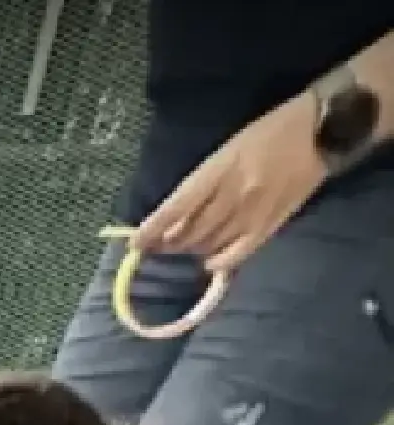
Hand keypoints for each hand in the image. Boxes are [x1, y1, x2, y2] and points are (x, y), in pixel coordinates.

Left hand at [134, 97, 323, 271]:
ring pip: (208, 245)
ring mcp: (252, 213)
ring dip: (191, 248)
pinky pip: (235, 256)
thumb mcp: (230, 148)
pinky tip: (210, 259)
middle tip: (159, 244)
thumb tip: (175, 215)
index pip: (177, 206)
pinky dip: (217, 262)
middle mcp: (234, 194)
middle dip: (169, 242)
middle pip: (190, 232)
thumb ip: (204, 182)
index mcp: (221, 168)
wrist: (321, 130)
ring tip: (185, 244)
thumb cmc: (271, 132)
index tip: (135, 244)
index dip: (153, 229)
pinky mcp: (269, 227)